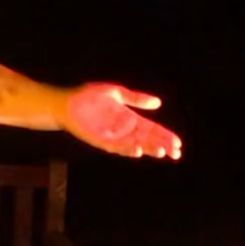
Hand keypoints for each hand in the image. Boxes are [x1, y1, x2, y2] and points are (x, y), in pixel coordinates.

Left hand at [63, 83, 182, 159]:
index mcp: (130, 118)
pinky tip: (138, 150)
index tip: (178, 143)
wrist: (66, 102)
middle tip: (176, 152)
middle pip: (147, 140)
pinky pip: (117, 148)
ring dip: (148, 149)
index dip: (165, 136)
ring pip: (135, 146)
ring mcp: (113, 136)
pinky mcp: (101, 141)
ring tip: (161, 152)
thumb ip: (136, 99)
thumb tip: (158, 103)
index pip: (152, 129)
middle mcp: (123, 130)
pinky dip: (128, 150)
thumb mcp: (116, 93)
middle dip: (162, 146)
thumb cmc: (89, 96)